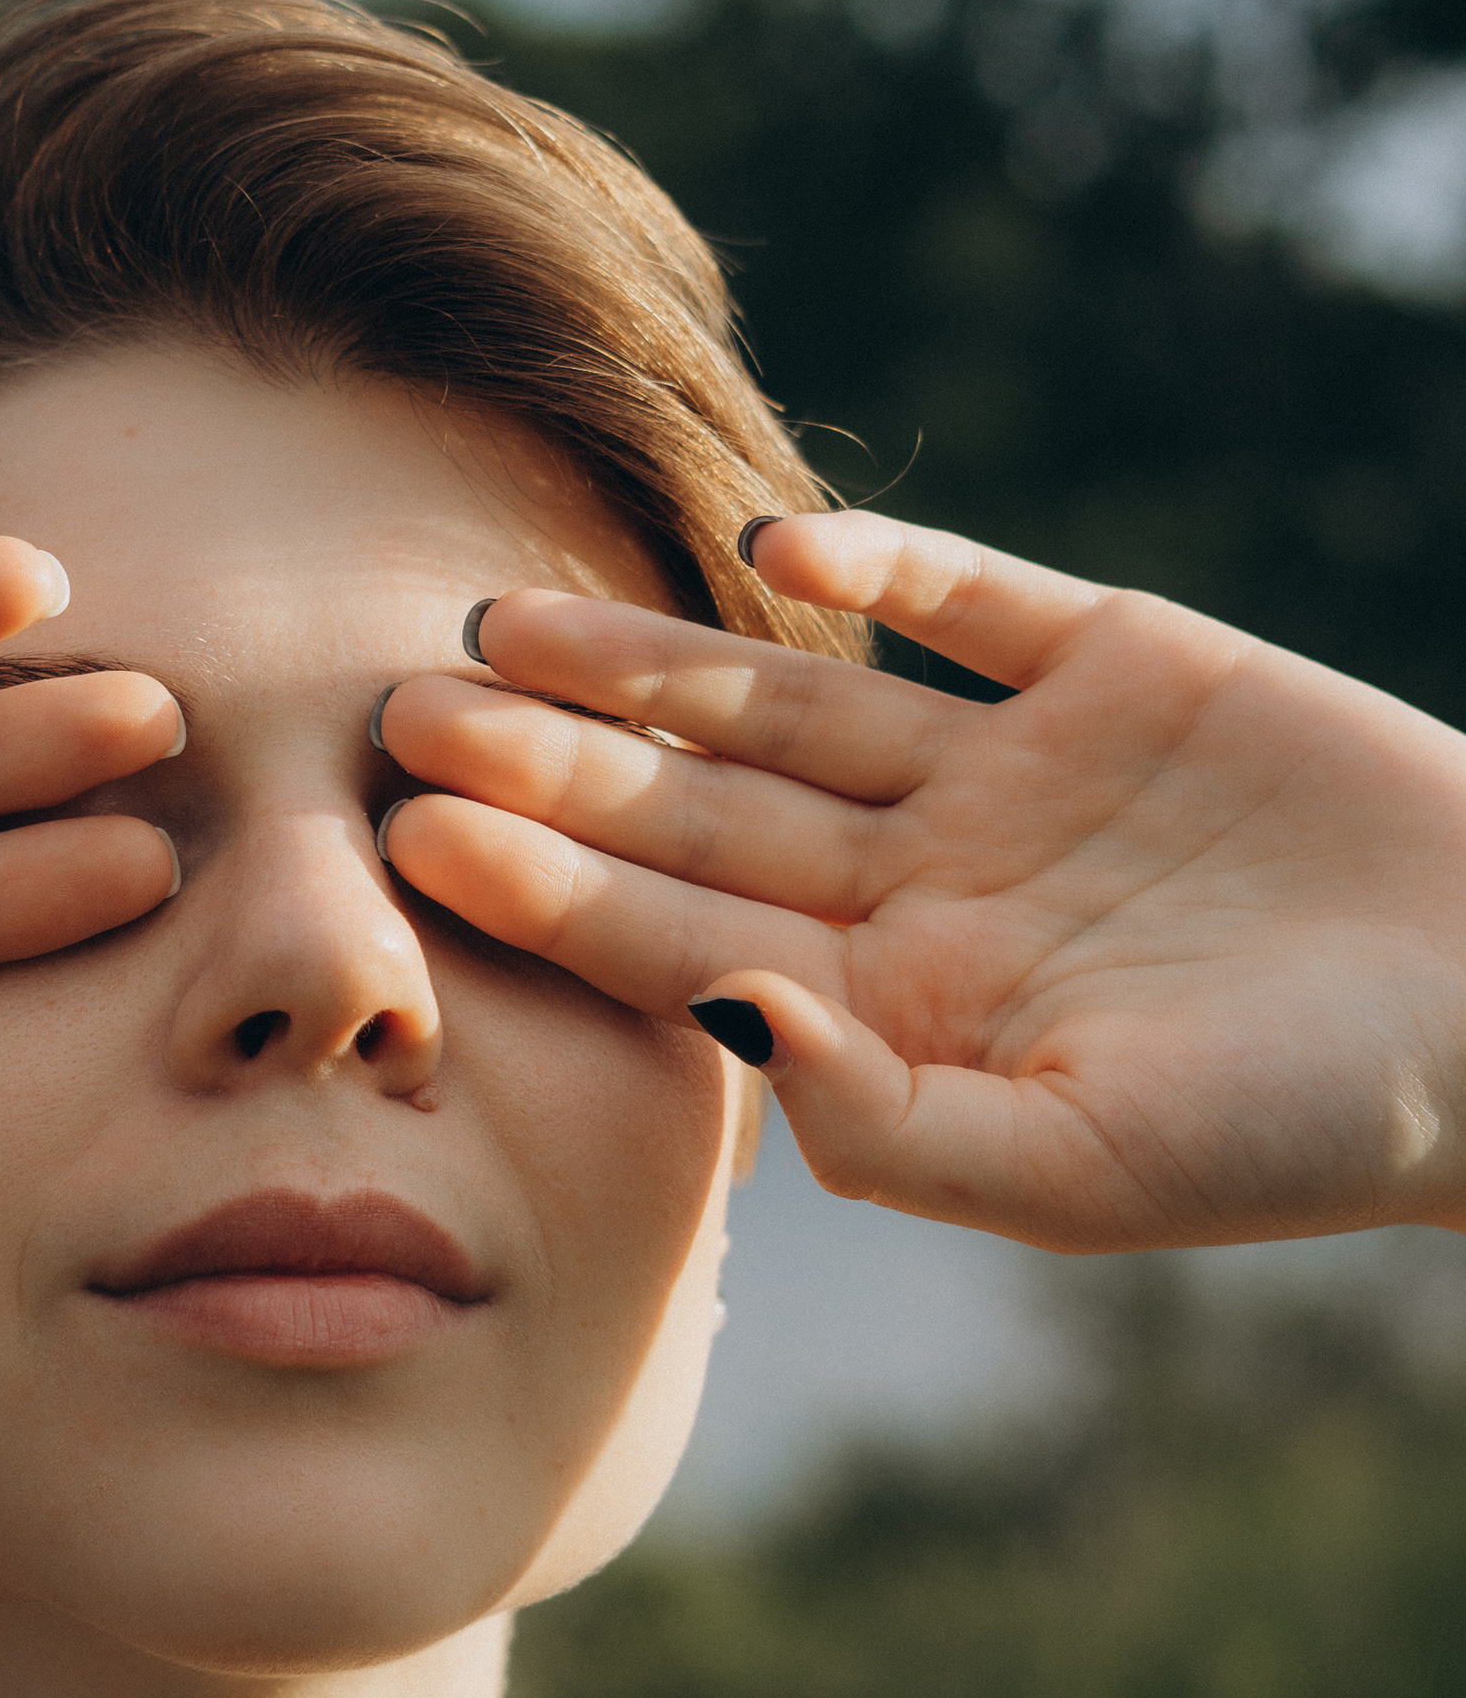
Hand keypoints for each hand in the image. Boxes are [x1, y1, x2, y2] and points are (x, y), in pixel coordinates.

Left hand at [375, 512, 1465, 1251]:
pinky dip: (884, 560)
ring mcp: (1011, 765)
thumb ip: (888, 1118)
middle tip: (398, 706)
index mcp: (895, 1006)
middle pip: (699, 807)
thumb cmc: (1299, 1128)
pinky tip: (772, 533)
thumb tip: (718, 1022)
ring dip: (657, 660)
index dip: (546, 885)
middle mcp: (924, 880)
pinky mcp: (1116, 661)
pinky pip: (971, 598)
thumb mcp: (1084, 1163)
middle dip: (553, 762)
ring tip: (510, 616)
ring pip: (793, 696)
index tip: (407, 835)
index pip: (679, 937)